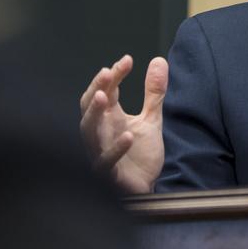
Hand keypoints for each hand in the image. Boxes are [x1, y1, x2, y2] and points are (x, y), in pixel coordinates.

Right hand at [78, 55, 165, 193]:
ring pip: (88, 131)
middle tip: (107, 72)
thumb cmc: (140, 155)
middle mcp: (101, 132)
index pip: (107, 90)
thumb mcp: (151, 120)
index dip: (114, 75)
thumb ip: (153, 93)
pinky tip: (128, 136)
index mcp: (109, 118)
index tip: (127, 60)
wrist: (145, 188)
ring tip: (105, 96)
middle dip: (97, 88)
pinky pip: (105, 161)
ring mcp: (101, 152)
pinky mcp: (109, 173)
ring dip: (95, 113)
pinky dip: (115, 149)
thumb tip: (158, 60)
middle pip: (89, 107)